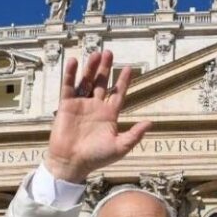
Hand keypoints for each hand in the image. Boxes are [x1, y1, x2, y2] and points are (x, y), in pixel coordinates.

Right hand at [45, 50, 152, 183]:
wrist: (72, 163)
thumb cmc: (97, 157)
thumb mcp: (120, 147)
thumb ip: (134, 135)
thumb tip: (150, 123)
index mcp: (109, 114)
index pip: (118, 93)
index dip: (123, 81)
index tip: (129, 68)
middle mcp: (95, 107)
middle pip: (102, 83)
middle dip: (106, 68)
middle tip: (109, 52)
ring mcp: (81, 105)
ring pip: (87, 81)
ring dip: (91, 68)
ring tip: (96, 54)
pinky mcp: (66, 106)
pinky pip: (68, 87)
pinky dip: (70, 74)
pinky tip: (73, 61)